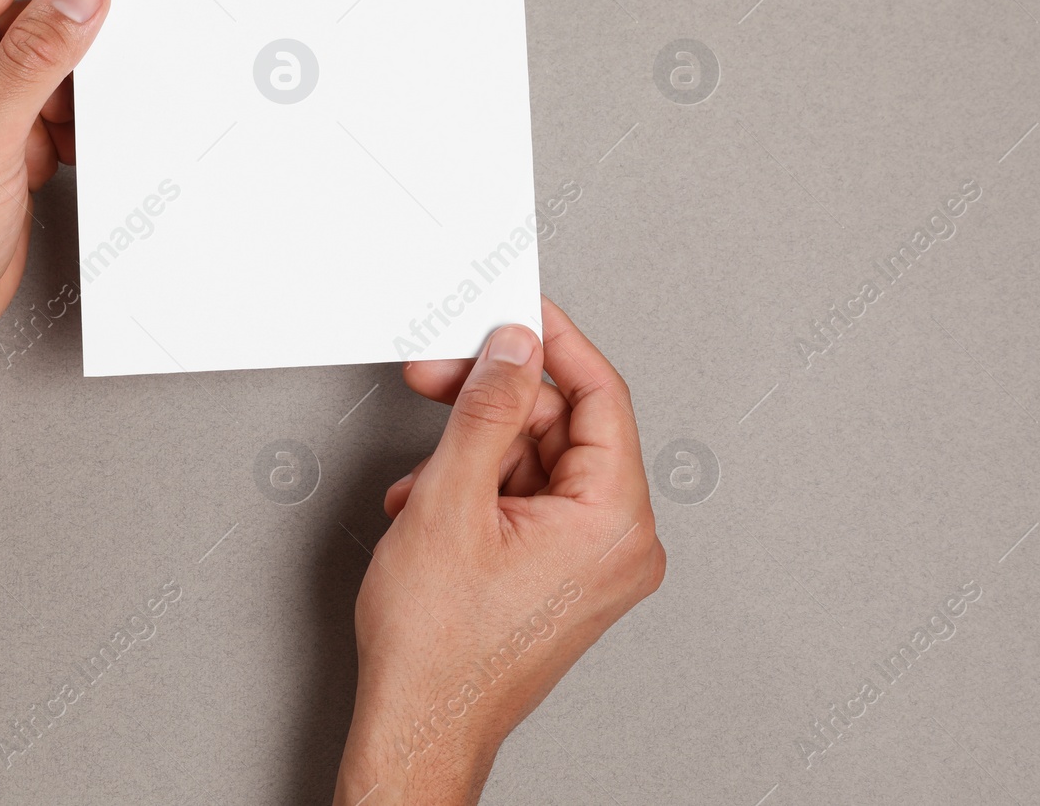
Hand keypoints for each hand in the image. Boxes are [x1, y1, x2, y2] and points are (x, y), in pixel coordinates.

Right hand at [333, 298, 664, 804]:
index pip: (601, 396)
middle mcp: (619, 545)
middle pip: (564, 428)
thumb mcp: (451, 500)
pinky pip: (530, 501)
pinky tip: (430, 505)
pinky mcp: (564, 575)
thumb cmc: (439, 650)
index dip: (553, 343)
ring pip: (538, 463)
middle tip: (439, 376)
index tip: (517, 312)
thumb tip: (514, 349)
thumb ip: (488, 409)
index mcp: (615, 523)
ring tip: (421, 480)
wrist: (420, 727)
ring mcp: (593, 563)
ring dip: (474, 454)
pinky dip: (479, 490)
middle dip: (493, 403)